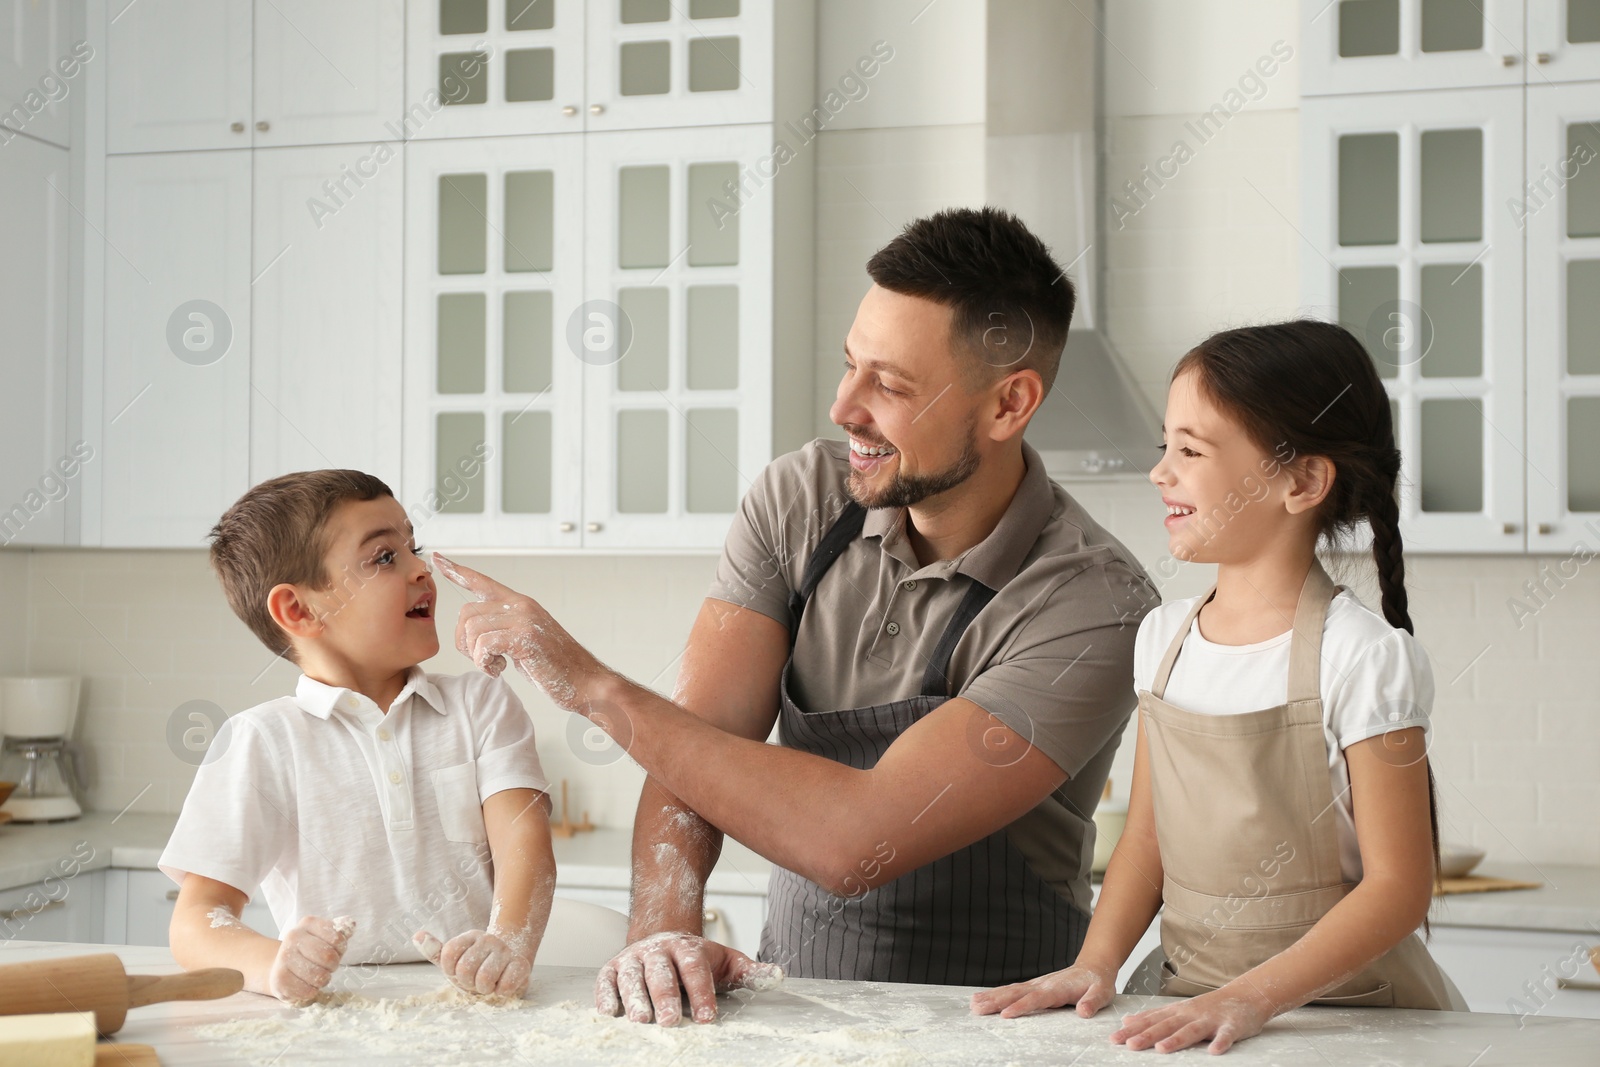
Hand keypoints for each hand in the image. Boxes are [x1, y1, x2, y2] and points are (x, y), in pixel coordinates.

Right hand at [269, 915, 353, 1005]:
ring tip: (317, 976)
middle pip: (327, 957)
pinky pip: (306, 991)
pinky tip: (306, 984)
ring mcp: (283, 957)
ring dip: (323, 980)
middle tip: (328, 967)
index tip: (335, 951)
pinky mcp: (279, 979)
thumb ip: (340, 932)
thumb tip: (351, 924)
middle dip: (333, 966)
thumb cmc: (309, 951)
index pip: (337, 938)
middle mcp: (293, 936)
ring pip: (318, 976)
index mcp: (308, 923)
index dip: (341, 949)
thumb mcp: (325, 937)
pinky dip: (311, 991)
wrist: (280, 966)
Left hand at [415, 928, 533, 997]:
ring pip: (484, 980)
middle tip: (476, 980)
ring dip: (485, 989)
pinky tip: (503, 985)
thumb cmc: (478, 966)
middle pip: (464, 970)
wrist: (511, 966)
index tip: (459, 972)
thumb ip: (435, 951)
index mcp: (470, 936)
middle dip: (468, 983)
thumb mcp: (454, 961)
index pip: (448, 954)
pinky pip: (505, 986)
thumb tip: (417, 935)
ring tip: (489, 983)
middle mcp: (488, 940)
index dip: (451, 971)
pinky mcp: (522, 965)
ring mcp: (506, 951)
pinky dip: (501, 992)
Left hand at [432, 553, 606, 711]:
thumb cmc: (556, 667)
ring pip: (473, 630)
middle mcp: (521, 606)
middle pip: (467, 613)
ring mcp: (524, 619)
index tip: (437, 559)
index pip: (482, 581)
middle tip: (481, 660)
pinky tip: (499, 670)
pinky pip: (485, 644)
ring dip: (476, 656)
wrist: (586, 682)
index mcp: (520, 604)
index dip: (458, 571)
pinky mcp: (525, 637)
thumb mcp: (526, 640)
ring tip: (494, 667)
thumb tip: (478, 632)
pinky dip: (485, 662)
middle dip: (463, 642)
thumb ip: (504, 629)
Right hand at [594, 932, 782, 1025]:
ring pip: (632, 975)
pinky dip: (605, 994)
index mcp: (687, 948)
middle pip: (661, 973)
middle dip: (666, 996)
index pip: (695, 970)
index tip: (707, 1016)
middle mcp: (658, 950)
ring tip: (640, 1018)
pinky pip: (606, 979)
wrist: (663, 935)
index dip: (701, 993)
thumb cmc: (696, 958)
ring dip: (635, 996)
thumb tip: (777, 976)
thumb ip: (749, 972)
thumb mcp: (726, 961)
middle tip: (671, 1019)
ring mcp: (634, 958)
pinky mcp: (612, 968)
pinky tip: (610, 1011)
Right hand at [969, 962, 1117, 1018]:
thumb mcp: (1102, 993)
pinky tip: (984, 999)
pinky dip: (997, 994)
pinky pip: (1012, 990)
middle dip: (996, 1001)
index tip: (1005, 1014)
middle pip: (1016, 993)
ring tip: (973, 1004)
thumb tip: (1083, 1012)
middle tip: (977, 1008)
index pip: (1036, 998)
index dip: (1021, 1007)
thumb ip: (1092, 1002)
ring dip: (992, 997)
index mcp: (1058, 988)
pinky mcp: (1033, 987)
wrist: (1093, 967)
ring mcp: (1036, 984)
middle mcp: (1043, 984)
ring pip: (1010, 990)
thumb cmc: (1097, 983)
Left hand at [1110, 986, 1274, 1054]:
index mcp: (1178, 1012)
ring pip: (1192, 1030)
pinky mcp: (1232, 1026)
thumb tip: (1127, 1021)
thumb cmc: (1210, 1007)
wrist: (1245, 995)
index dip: (1133, 1030)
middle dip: (1147, 1035)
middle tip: (1129, 1045)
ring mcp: (1212, 1019)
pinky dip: (1221, 1043)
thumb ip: (1155, 1017)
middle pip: (1167, 1025)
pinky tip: (1214, 1052)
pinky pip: (1226, 1035)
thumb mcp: (1179, 1009)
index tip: (1114, 1039)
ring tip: (1162, 1049)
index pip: (1151, 1021)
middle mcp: (1191, 1014)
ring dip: (1177, 1039)